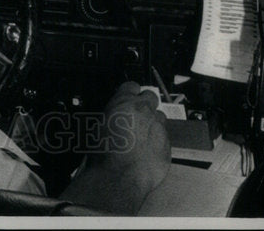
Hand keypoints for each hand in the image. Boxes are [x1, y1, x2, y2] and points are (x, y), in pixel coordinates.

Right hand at [59, 81, 170, 213]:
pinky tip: (146, 152)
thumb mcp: (96, 125)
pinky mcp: (167, 145)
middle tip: (137, 116)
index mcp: (124, 102)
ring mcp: (158, 128)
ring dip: (153, 123)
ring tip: (141, 137)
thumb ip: (111, 114)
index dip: (130, 92)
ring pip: (160, 118)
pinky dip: (157, 143)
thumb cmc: (103, 153)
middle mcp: (144, 111)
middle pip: (151, 97)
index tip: (129, 97)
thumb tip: (113, 115)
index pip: (132, 85)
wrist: (118, 177)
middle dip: (146, 104)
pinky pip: (165, 138)